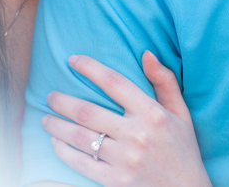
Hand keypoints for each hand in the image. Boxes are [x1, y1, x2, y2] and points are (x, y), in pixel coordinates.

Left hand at [41, 51, 210, 186]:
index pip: (114, 82)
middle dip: (62, 101)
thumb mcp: (181, 113)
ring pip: (80, 137)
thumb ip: (165, 81)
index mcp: (152, 113)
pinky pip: (82, 163)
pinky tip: (56, 142)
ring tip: (46, 119)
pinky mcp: (116, 181)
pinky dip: (64, 151)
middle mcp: (137, 135)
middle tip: (50, 96)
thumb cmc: (182, 149)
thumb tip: (146, 53)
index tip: (72, 60)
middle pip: (88, 112)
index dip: (90, 68)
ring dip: (57, 126)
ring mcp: (125, 160)